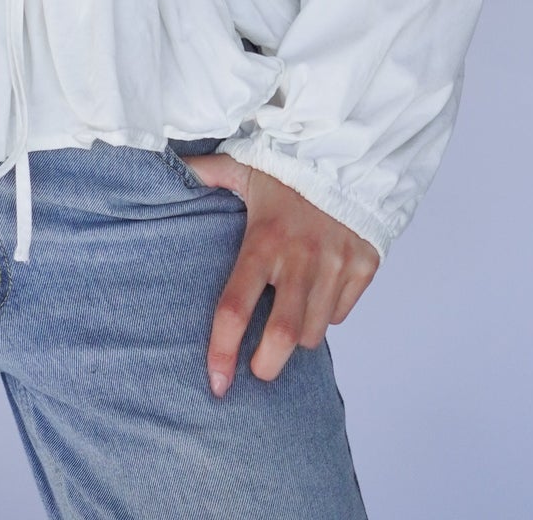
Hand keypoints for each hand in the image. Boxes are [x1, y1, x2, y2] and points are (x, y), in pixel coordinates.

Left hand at [180, 151, 378, 396]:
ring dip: (296, 338)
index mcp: (263, 239)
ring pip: (313, 332)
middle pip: (282, 336)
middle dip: (267, 365)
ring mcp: (336, 264)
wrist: (347, 150)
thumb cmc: (288, 166)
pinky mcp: (364, 266)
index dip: (223, 351)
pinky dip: (325, 314)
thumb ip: (207, 173)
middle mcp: (301, 257)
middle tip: (257, 369)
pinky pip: (340, 313)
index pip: (235, 307)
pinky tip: (315, 294)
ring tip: (286, 319)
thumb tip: (168, 166)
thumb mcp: (244, 165)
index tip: (216, 382)